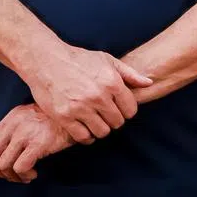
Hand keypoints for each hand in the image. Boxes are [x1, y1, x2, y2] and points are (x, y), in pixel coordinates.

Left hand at [0, 103, 73, 182]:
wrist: (81, 115)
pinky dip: (24, 175)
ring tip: (26, 176)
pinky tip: (34, 174)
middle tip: (13, 176)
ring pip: (4, 164)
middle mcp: (15, 124)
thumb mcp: (34, 116)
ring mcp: (26, 133)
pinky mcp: (38, 144)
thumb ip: (19, 128)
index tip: (5, 168)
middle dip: (0, 171)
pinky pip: (20, 167)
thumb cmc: (60, 120)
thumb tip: (7, 151)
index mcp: (12, 117)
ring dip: (13, 176)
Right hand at [24, 44, 151, 143]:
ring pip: (102, 132)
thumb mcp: (108, 61)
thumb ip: (130, 74)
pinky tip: (85, 128)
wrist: (47, 61)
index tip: (119, 108)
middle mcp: (98, 97)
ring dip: (101, 129)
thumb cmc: (79, 59)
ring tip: (96, 121)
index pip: (130, 110)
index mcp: (112, 83)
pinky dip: (86, 136)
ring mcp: (80, 108)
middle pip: (117, 122)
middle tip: (107, 115)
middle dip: (114, 120)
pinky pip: (82, 136)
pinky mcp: (64, 117)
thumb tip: (149, 83)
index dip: (127, 111)